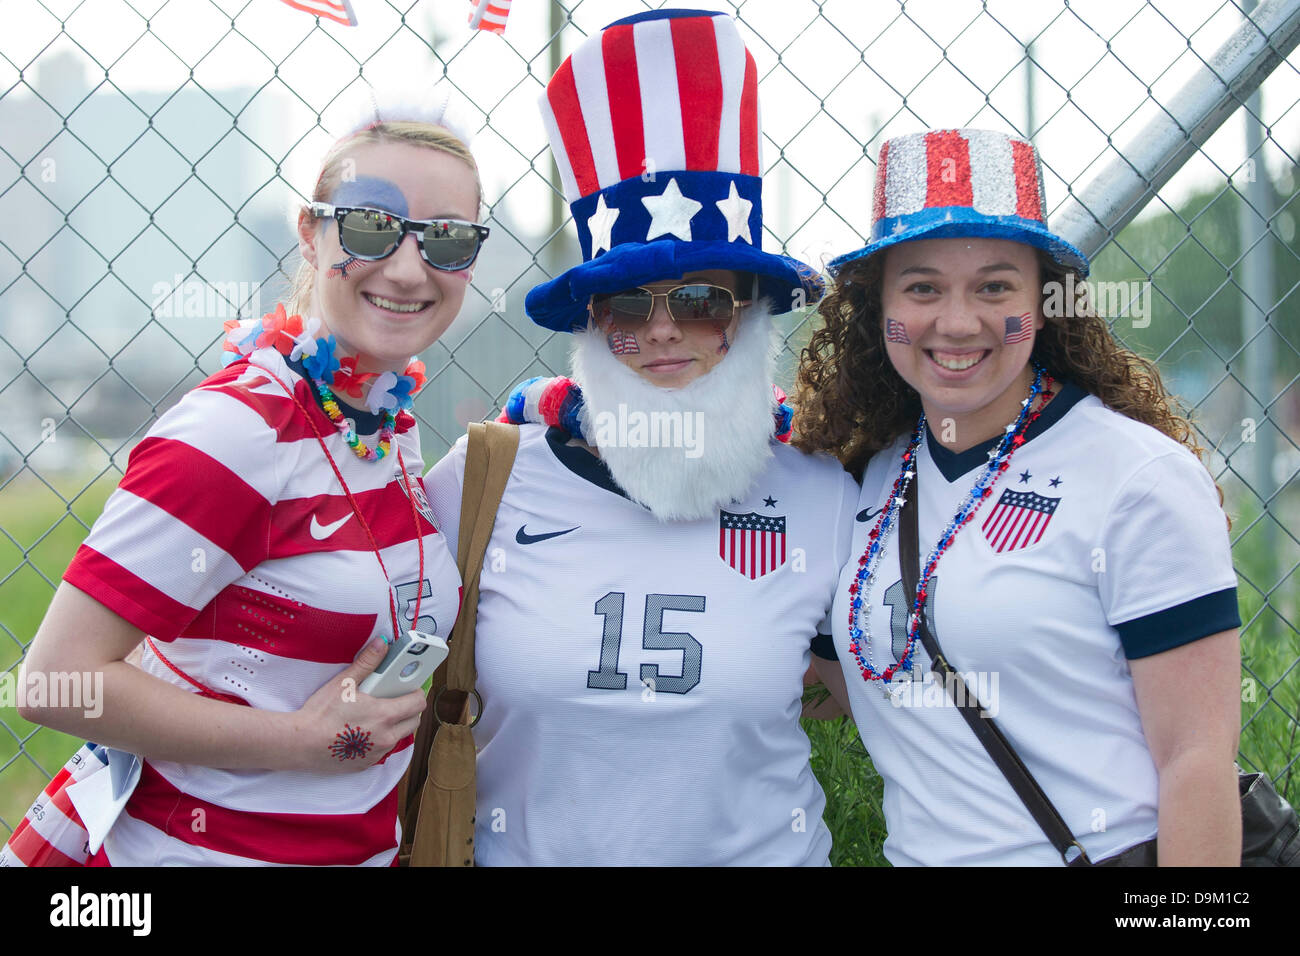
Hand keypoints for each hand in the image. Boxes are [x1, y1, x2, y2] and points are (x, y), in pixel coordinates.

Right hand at [290, 638, 427, 772]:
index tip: (408, 687)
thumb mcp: (344, 683)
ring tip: (375, 715)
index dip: (415, 692)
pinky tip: (362, 731)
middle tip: (393, 699)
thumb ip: (367, 662)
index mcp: (385, 715)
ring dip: (395, 725)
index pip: (418, 703)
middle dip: (409, 709)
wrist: (300, 744)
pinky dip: (379, 740)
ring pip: (399, 737)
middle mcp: (386, 737)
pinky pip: (382, 750)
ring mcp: (377, 753)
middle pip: (414, 721)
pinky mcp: (366, 764)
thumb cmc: (321, 713)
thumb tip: (382, 644)